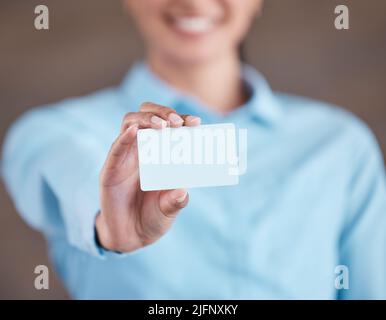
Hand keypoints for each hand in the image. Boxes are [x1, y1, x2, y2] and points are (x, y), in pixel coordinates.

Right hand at [96, 102, 200, 252]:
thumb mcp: (169, 209)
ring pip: (130, 123)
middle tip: (178, 121)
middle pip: (147, 116)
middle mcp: (142, 151)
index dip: (181, 120)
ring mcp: (125, 158)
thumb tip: (183, 192)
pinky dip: (124, 137)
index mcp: (160, 154)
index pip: (168, 127)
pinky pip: (116, 149)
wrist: (131, 237)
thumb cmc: (153, 218)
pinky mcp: (110, 170)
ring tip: (163, 125)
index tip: (195, 122)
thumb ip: (176, 201)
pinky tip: (134, 131)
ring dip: (147, 119)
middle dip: (162, 112)